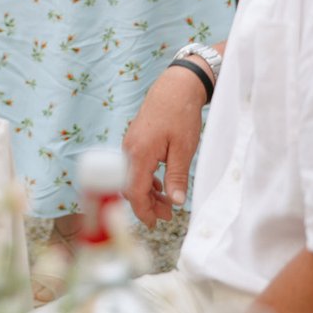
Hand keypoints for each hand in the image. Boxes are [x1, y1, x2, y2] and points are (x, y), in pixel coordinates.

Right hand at [122, 66, 208, 225]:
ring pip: (131, 178)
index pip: (133, 192)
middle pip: (129, 187)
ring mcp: (129, 145)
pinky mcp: (134, 141)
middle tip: (167, 215)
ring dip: (147, 193)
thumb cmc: (180, 115)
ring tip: (167, 202)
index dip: (143, 211)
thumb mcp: (183, 149)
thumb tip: (175, 202)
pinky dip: (145, 180)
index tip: (155, 225)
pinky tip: (160, 184)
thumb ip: (177, 177)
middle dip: (146, 204)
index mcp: (139, 154)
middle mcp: (128, 151)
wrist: (174, 87)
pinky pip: (134, 168)